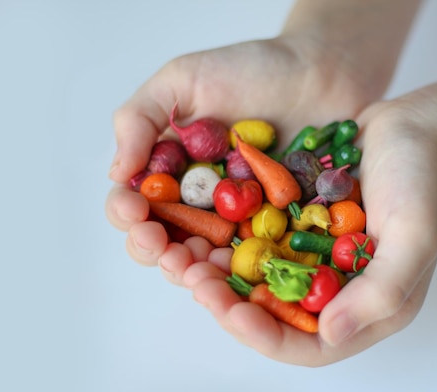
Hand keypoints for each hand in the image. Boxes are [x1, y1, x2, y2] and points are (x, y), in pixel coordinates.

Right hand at [106, 35, 378, 281]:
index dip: (128, 214)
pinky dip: (245, 273)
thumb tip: (115, 173)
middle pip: (168, 242)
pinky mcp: (279, 230)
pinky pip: (258, 260)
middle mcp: (200, 203)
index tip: (135, 210)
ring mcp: (240, 221)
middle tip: (166, 250)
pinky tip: (239, 274)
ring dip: (197, 272)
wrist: (321, 74)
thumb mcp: (184, 80)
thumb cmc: (251, 70)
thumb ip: (140, 118)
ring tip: (197, 271)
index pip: (135, 206)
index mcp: (170, 173)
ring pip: (208, 261)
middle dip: (160, 252)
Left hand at [188, 86, 436, 365]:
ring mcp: (317, 260)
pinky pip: (261, 246)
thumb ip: (380, 291)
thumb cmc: (423, 181)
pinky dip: (233, 243)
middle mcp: (339, 290)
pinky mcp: (301, 230)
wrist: (415, 127)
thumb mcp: (414, 238)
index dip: (268, 336)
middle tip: (195, 283)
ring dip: (224, 277)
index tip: (232, 313)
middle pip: (278, 318)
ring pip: (261, 284)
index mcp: (370, 305)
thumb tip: (330, 334)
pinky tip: (205, 231)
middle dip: (233, 307)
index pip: (312, 344)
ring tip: (187, 260)